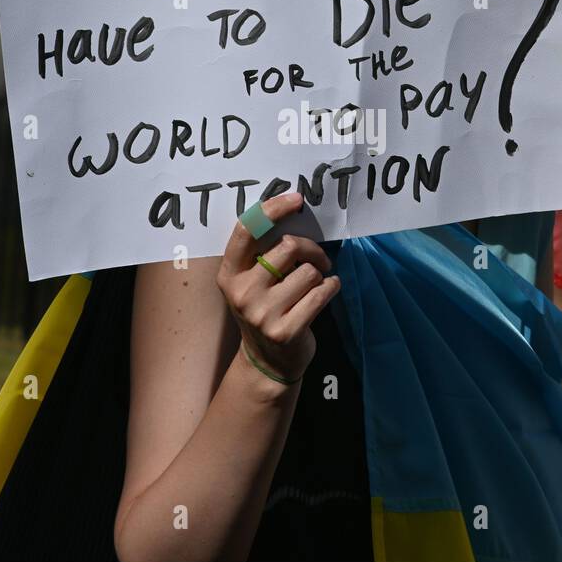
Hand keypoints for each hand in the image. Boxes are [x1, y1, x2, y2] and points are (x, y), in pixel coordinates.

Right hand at [215, 193, 340, 383]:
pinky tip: (327, 291)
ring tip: (315, 284)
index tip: (296, 200)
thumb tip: (293, 209)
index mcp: (230, 274)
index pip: (247, 229)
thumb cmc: (266, 308)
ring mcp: (262, 314)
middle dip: (311, 249)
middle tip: (318, 258)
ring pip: (309, 272)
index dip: (272, 209)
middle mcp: (242, 293)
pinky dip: (331, 287)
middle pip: (287, 247)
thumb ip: (263, 253)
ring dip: (320, 274)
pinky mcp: (286, 330)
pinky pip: (321, 293)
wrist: (268, 362)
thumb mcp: (252, 281)